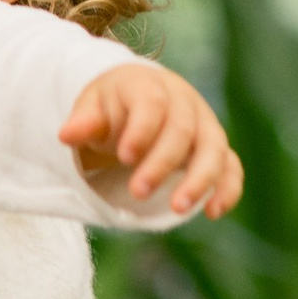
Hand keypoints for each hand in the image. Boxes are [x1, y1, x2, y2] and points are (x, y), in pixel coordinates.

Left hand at [59, 60, 241, 218]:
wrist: (138, 99)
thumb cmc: (112, 106)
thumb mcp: (92, 107)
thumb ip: (84, 121)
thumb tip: (66, 135)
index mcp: (151, 86)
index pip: (152, 104)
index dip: (142, 130)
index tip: (124, 156)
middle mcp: (185, 103)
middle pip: (183, 130)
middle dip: (162, 163)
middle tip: (137, 192)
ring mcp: (205, 125)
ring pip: (214, 149)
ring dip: (200, 180)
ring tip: (178, 208)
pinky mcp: (216, 149)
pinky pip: (231, 166)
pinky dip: (228, 188)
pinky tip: (214, 212)